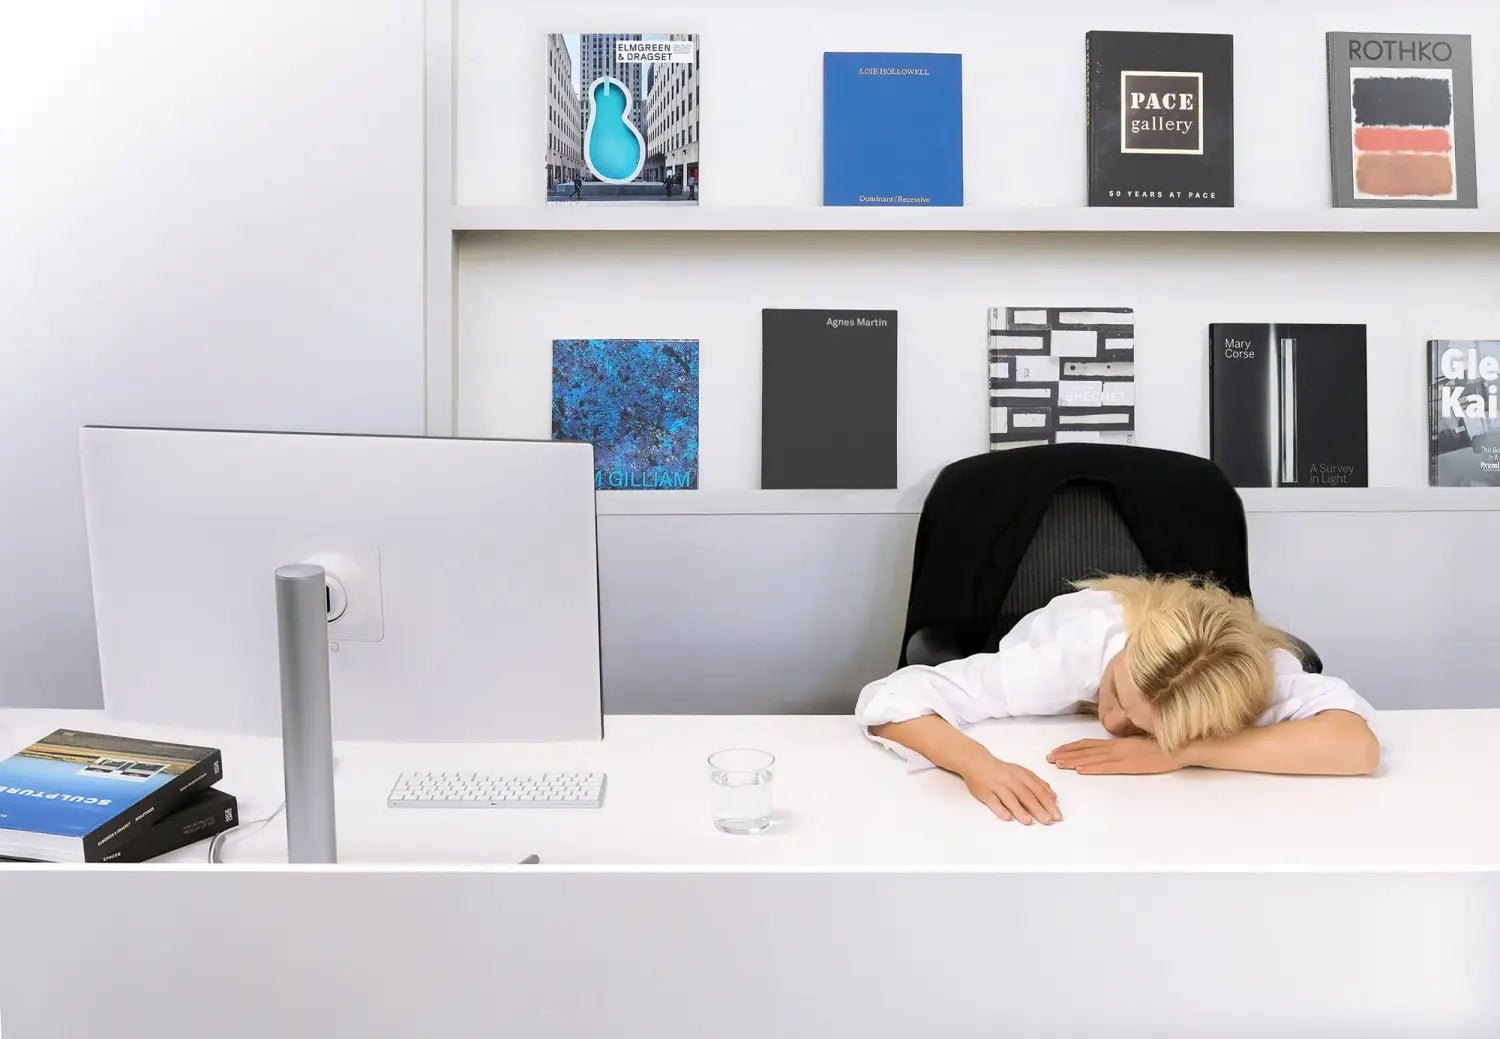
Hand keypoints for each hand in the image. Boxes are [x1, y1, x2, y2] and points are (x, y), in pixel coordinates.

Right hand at [958, 750, 1060, 823]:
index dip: (1048, 803)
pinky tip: (1007, 817)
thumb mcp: (1022, 772)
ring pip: (1010, 799)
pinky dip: (1000, 809)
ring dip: (1020, 810)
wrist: (977, 762)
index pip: (1038, 790)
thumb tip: (1053, 796)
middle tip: (1048, 821)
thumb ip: (1038, 783)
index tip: (1057, 815)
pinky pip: (993, 802)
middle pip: (1026, 795)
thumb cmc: (1001, 770)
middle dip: (1038, 808)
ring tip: (1029, 821)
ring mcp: (997, 786)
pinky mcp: (985, 792)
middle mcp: (1010, 780)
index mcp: (1021, 775)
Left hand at [1047, 736, 1183, 774]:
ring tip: (1058, 764)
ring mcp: (1122, 755)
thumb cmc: (1162, 746)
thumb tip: (1111, 750)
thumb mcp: (1138, 744)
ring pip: (1092, 758)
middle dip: (1066, 754)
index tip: (1056, 751)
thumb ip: (1124, 747)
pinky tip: (1081, 771)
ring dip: (1073, 761)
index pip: (1088, 744)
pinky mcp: (1130, 765)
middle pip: (1085, 750)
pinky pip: (1107, 767)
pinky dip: (1092, 768)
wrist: (1180, 746)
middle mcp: (1116, 747)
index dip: (1071, 747)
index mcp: (1117, 742)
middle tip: (1049, 758)